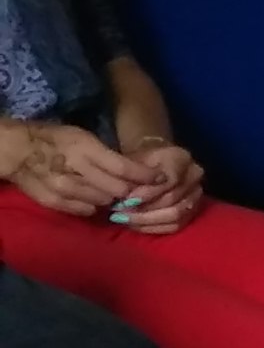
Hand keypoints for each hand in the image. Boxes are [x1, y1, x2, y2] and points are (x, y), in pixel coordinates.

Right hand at [1, 118, 141, 216]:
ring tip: (115, 195)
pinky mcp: (55, 201)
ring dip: (112, 200)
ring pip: (103, 202)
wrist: (19, 151)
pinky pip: (85, 210)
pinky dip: (93, 206)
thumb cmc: (56, 140)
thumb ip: (107, 156)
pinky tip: (94, 200)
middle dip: (131, 192)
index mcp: (85, 148)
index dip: (145, 176)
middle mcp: (76, 169)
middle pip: (117, 189)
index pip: (123, 168)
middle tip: (138, 191)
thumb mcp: (83, 137)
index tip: (159, 179)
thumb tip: (136, 172)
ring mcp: (64, 187)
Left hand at [106, 135, 203, 232]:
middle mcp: (194, 176)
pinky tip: (135, 225)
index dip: (149, 192)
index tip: (126, 200)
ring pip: (175, 215)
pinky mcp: (193, 211)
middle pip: (172, 199)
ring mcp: (196, 195)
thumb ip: (133, 176)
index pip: (170, 180)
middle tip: (120, 212)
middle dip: (144, 209)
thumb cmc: (138, 160)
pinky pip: (175, 226)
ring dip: (146, 220)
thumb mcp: (132, 160)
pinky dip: (153, 228)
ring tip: (125, 219)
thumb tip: (129, 199)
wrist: (151, 163)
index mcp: (180, 157)